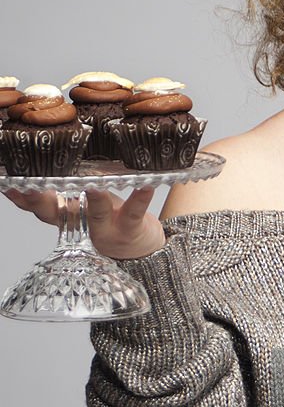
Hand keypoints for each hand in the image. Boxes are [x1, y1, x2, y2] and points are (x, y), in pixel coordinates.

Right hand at [2, 186, 165, 259]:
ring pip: (95, 214)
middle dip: (41, 199)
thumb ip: (58, 189)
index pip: (35, 205)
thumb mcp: (79, 203)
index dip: (19, 195)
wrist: (139, 250)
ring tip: (92, 185)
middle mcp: (80, 223)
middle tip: (30, 185)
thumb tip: (37, 156)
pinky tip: (146, 186)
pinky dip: (140, 198)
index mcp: (65, 212)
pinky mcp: (130, 228)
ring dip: (93, 200)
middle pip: (57, 213)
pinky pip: (134, 213)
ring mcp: (105, 228)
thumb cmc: (107, 216)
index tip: (6, 182)